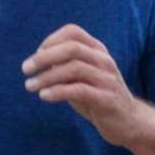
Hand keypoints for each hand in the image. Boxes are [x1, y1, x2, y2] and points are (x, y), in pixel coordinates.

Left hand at [22, 24, 145, 145]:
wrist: (128, 122)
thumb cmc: (98, 98)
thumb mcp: (81, 78)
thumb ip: (64, 67)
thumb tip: (37, 61)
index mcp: (98, 51)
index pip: (73, 32)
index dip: (51, 39)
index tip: (36, 55)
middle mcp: (104, 61)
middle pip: (72, 48)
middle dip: (44, 57)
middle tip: (25, 69)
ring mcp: (107, 79)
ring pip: (73, 68)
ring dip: (47, 76)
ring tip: (30, 86)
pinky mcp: (107, 98)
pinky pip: (79, 90)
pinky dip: (57, 91)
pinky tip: (44, 96)